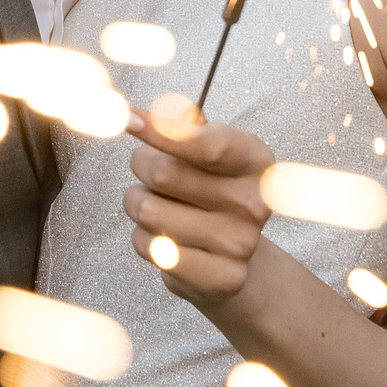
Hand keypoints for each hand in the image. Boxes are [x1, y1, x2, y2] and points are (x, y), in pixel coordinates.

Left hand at [121, 106, 275, 303]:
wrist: (232, 257)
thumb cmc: (211, 191)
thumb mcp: (208, 151)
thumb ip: (186, 126)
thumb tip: (161, 109)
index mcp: (256, 161)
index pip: (206, 144)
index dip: (162, 130)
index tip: (129, 120)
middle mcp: (253, 203)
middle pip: (163, 174)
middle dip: (142, 167)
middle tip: (151, 173)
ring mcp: (239, 243)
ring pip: (148, 211)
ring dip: (138, 205)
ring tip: (159, 208)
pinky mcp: (219, 277)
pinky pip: (149, 246)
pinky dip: (144, 239)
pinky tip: (165, 239)